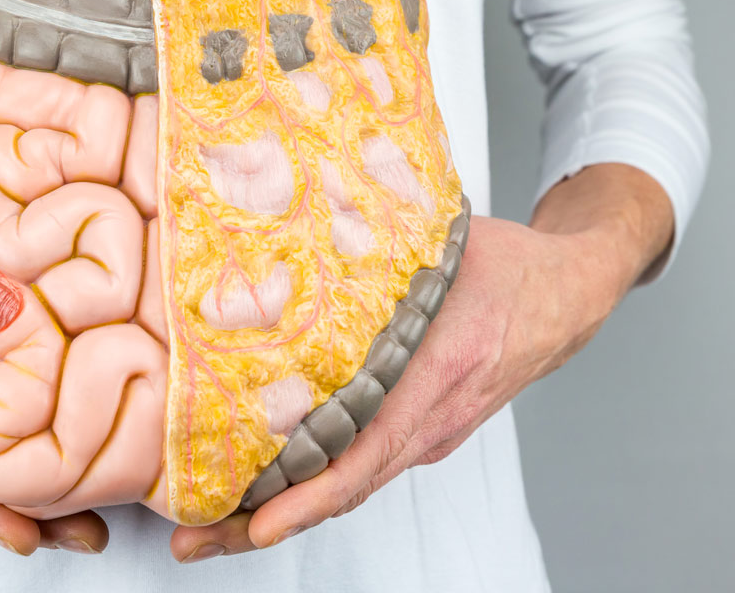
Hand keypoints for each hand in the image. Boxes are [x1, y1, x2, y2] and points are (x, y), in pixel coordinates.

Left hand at [170, 164, 672, 561]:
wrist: (571, 295)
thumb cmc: (511, 268)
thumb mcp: (446, 245)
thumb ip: (378, 243)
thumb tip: (294, 226)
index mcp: (439, 373)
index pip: (368, 451)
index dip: (310, 494)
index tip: (258, 523)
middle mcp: (433, 419)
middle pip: (345, 487)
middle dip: (266, 520)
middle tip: (194, 540)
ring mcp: (430, 433)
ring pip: (349, 483)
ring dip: (281, 508)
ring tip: (208, 525)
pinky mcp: (424, 430)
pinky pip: (362, 464)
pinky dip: (311, 485)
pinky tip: (260, 484)